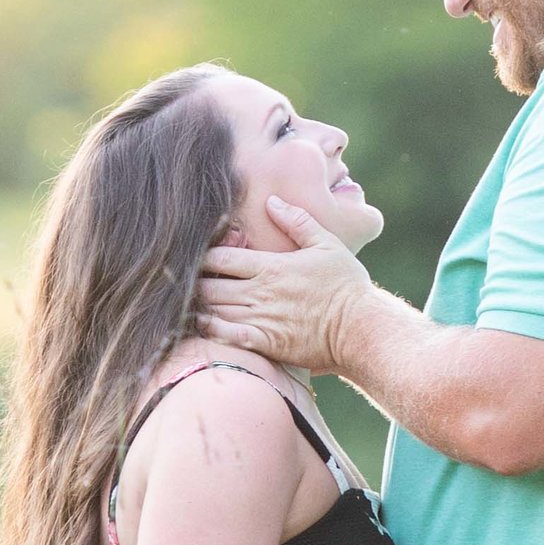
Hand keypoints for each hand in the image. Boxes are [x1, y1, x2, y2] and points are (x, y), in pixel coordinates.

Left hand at [197, 203, 373, 372]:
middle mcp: (261, 293)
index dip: (202, 257)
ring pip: (215, 311)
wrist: (360, 327)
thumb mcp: (326, 243)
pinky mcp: (267, 343)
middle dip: (194, 283)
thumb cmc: (345, 284)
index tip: (194, 256)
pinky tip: (204, 327)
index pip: (222, 259)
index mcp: (271, 267)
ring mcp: (262, 319)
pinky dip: (212, 331)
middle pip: (211, 286)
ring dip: (198, 306)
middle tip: (183, 282)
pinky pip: (229, 338)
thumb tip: (272, 201)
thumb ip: (296, 221)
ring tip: (186, 303)